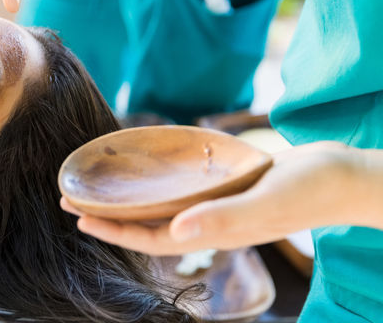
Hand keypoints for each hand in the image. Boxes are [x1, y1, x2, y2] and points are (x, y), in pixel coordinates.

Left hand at [60, 141, 360, 255]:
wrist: (342, 176)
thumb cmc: (309, 188)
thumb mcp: (266, 201)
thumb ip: (223, 219)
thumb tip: (176, 232)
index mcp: (215, 231)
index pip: (151, 239)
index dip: (114, 232)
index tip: (78, 218)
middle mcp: (210, 223)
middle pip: (149, 225)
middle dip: (109, 217)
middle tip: (69, 199)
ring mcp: (218, 208)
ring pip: (161, 210)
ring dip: (127, 202)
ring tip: (97, 189)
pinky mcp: (227, 190)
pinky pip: (182, 193)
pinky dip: (156, 186)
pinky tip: (144, 172)